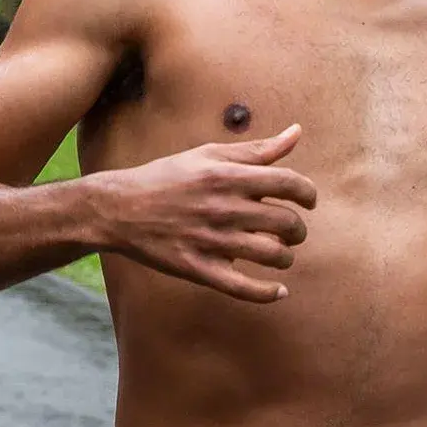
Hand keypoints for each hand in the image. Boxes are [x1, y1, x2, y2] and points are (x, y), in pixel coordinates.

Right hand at [105, 125, 317, 302]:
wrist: (118, 208)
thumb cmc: (167, 177)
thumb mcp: (209, 155)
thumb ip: (256, 149)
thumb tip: (297, 133)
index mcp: (229, 176)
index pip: (290, 184)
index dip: (308, 194)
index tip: (308, 201)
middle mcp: (224, 208)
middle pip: (287, 223)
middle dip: (298, 229)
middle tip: (291, 231)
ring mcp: (212, 241)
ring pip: (273, 256)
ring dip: (285, 257)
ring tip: (279, 254)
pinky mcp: (199, 268)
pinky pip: (244, 288)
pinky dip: (268, 294)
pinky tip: (278, 291)